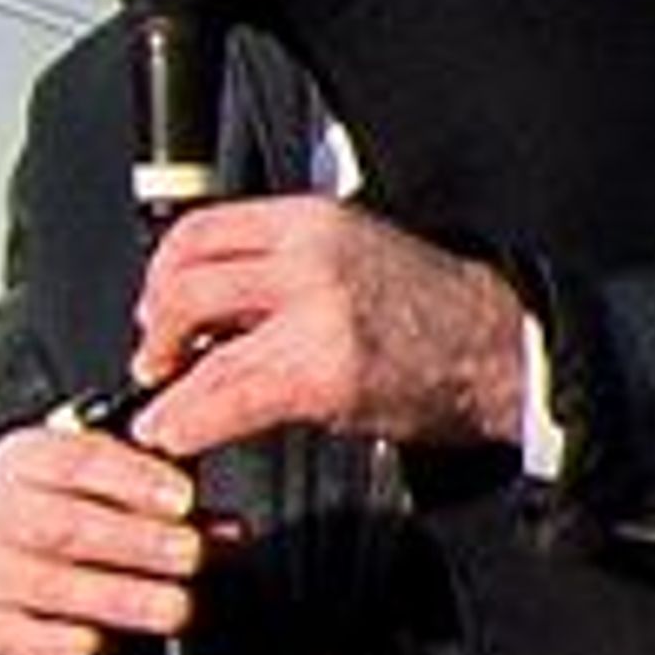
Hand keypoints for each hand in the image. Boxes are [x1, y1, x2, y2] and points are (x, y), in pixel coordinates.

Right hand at [0, 410, 201, 654]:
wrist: (9, 593)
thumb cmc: (69, 537)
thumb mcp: (117, 506)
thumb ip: (170, 511)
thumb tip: (229, 528)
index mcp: (23, 459)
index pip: (74, 458)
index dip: (132, 478)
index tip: (182, 499)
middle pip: (62, 522)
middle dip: (135, 540)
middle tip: (189, 554)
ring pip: (48, 582)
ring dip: (119, 597)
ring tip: (172, 606)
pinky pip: (18, 635)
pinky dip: (63, 641)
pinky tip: (99, 643)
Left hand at [132, 198, 527, 461]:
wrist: (500, 350)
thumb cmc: (432, 315)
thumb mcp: (352, 258)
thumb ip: (284, 272)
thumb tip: (214, 310)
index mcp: (310, 221)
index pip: (201, 229)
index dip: (161, 274)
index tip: (156, 310)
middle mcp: (307, 255)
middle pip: (187, 277)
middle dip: (155, 326)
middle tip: (154, 362)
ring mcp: (314, 312)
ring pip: (199, 332)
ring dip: (164, 380)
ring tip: (159, 411)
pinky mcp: (322, 373)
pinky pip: (229, 395)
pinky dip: (188, 420)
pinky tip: (177, 434)